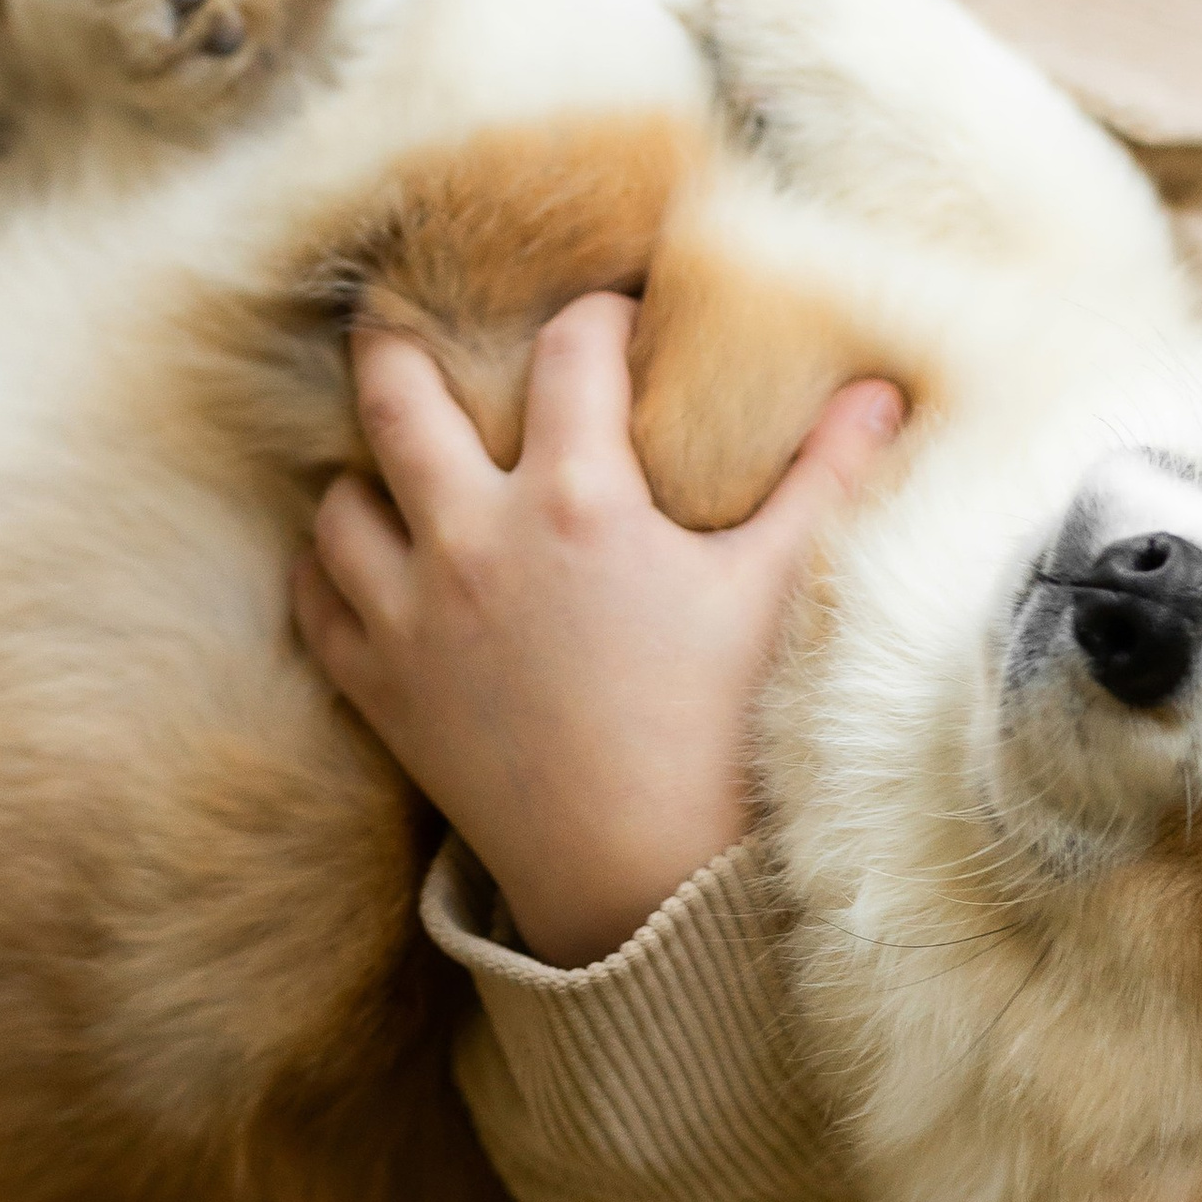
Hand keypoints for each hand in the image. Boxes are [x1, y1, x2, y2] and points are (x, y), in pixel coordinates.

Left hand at [295, 293, 903, 965]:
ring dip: (368, 471)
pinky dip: (330, 568)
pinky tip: (364, 558)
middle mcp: (474, 541)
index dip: (596, 315)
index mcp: (579, 499)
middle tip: (419, 321)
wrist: (645, 885)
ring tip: (402, 459)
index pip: (569, 349)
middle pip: (394, 393)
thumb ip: (830, 476)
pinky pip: (317, 598)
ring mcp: (412, 617)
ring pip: (340, 499)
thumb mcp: (781, 590)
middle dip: (402, 342)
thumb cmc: (723, 730)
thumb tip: (883, 390)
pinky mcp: (382, 690)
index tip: (615, 320)